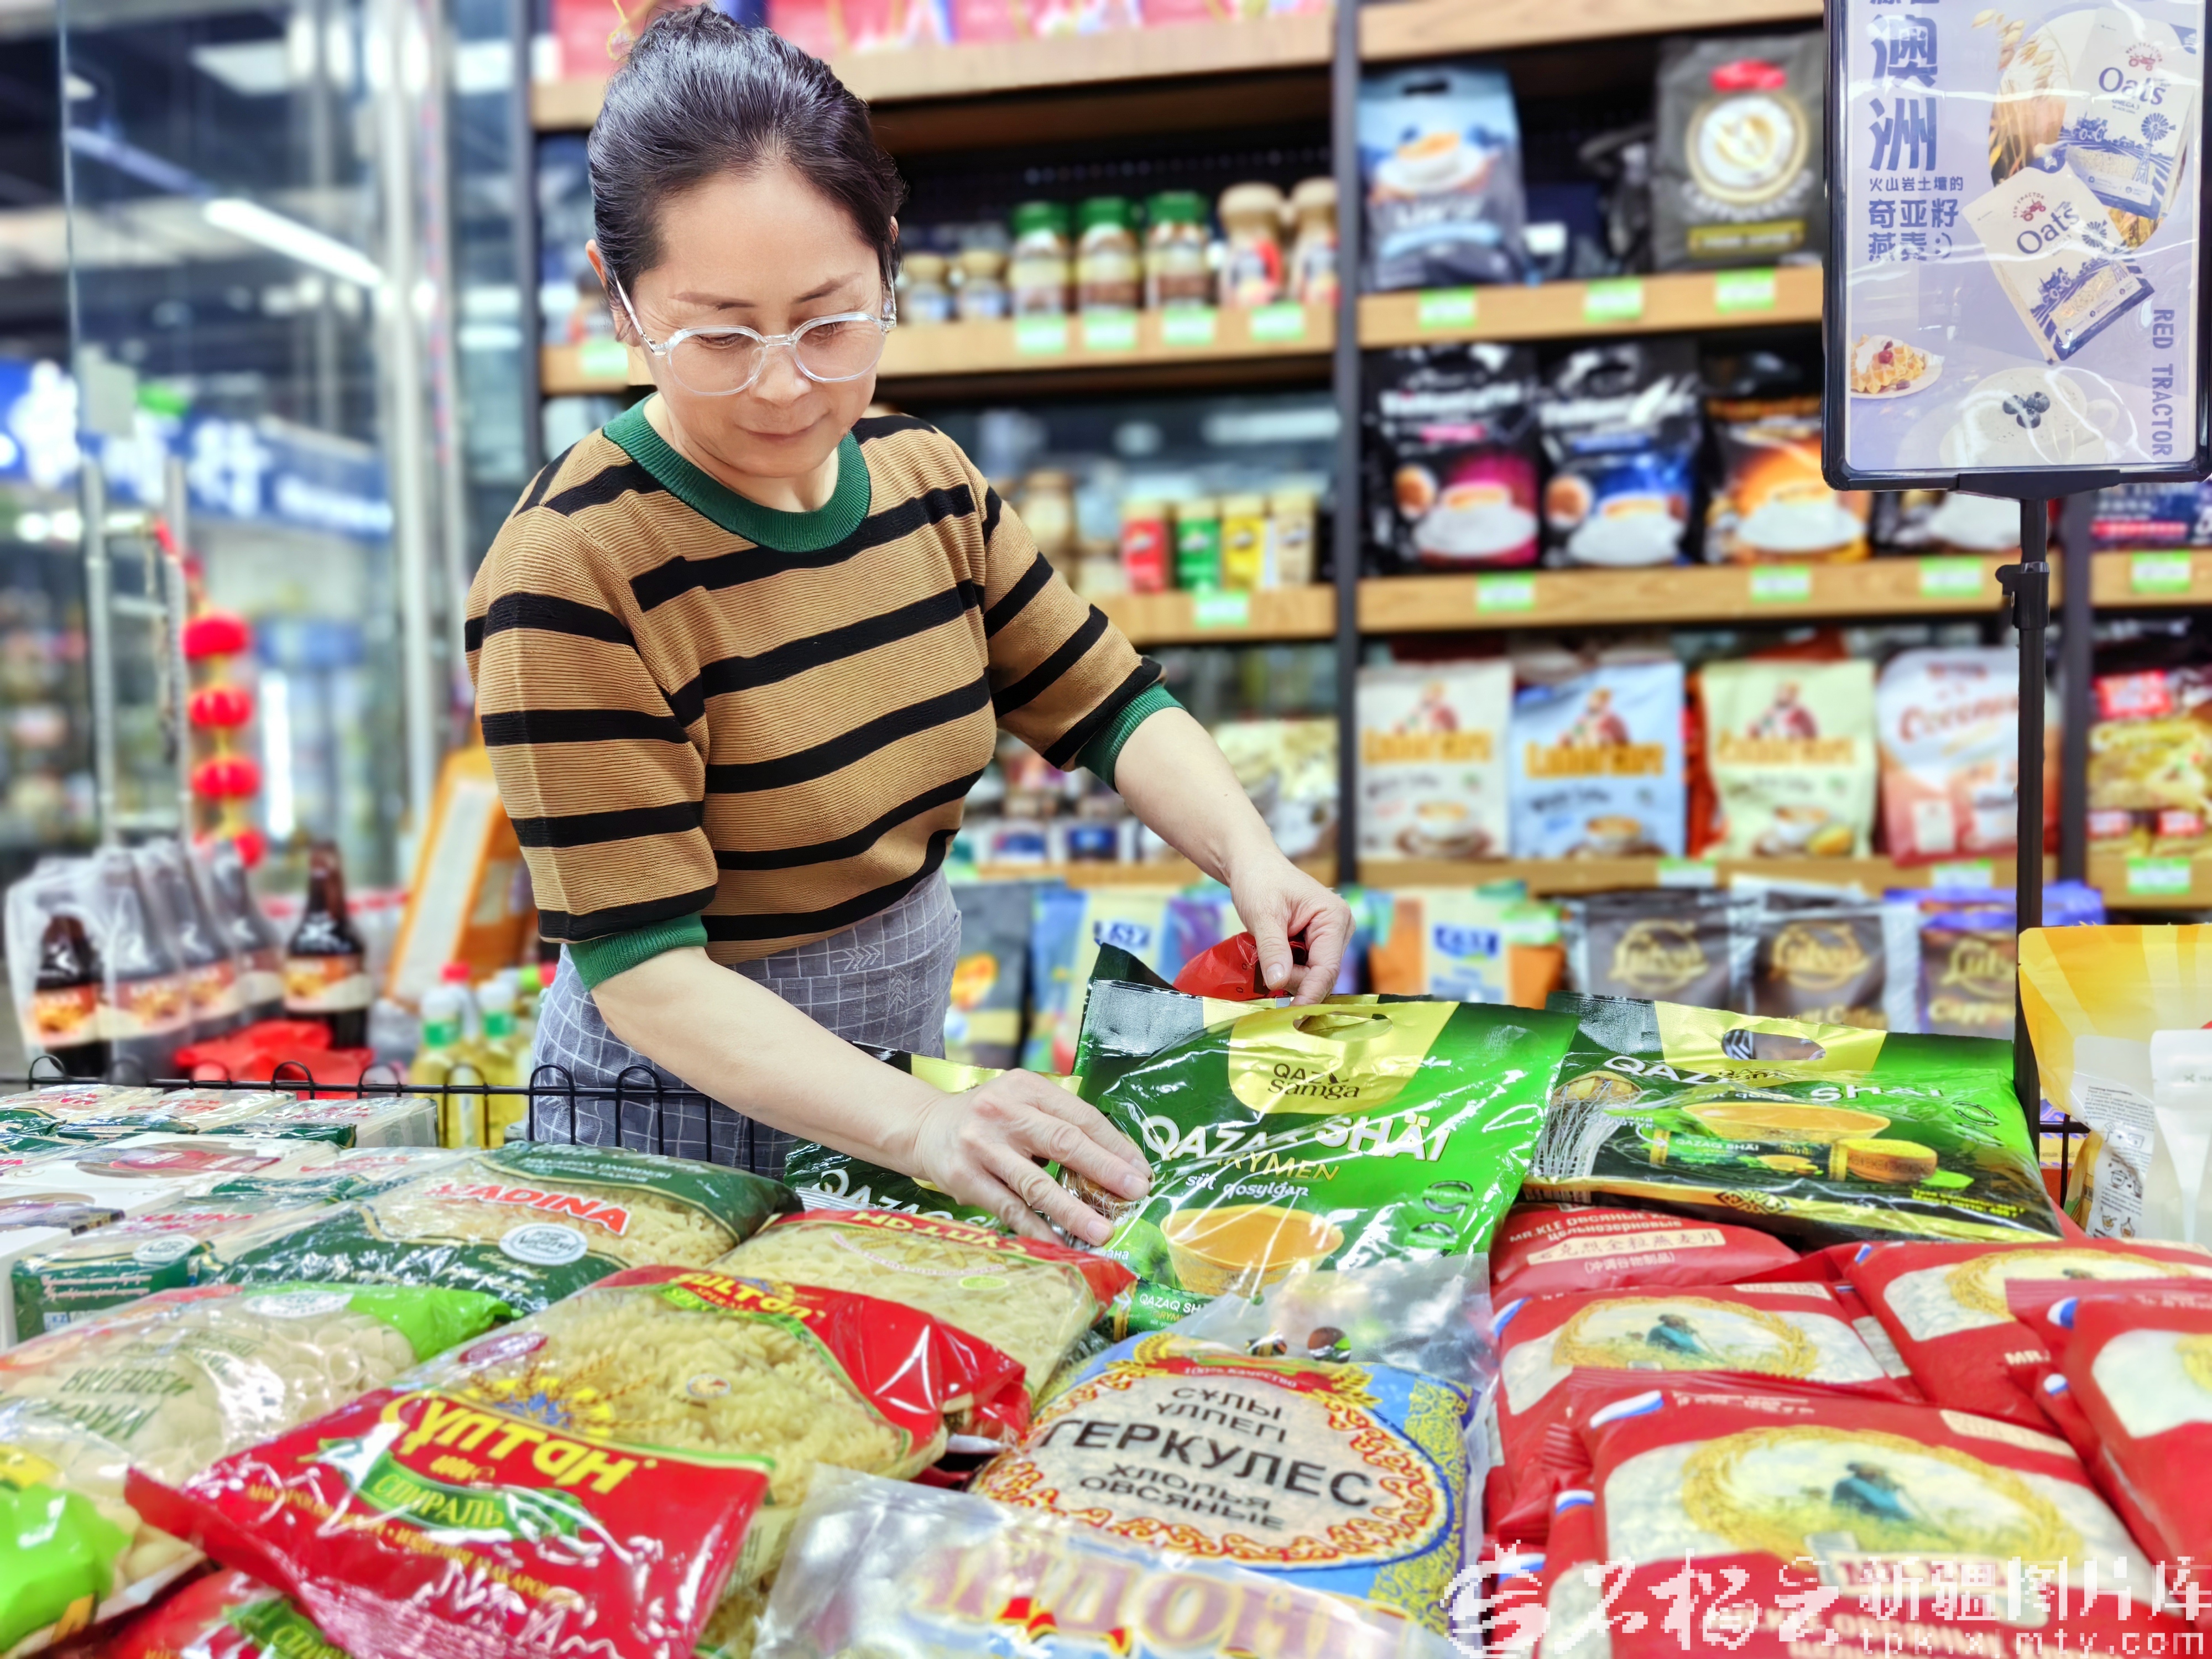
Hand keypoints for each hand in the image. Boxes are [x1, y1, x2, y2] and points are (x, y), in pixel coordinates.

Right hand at [901, 1070, 1150, 1244]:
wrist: (924, 1127)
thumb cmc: (988, 1119)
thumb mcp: (1021, 1102)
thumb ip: (1058, 1122)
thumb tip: (1115, 1162)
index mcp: (1026, 1088)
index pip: (1081, 1117)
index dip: (1115, 1145)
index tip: (1140, 1170)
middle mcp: (1003, 1112)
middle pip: (1064, 1142)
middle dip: (1105, 1170)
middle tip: (1135, 1192)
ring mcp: (982, 1146)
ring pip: (1036, 1183)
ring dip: (1073, 1210)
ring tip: (1102, 1230)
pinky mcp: (965, 1177)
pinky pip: (1009, 1208)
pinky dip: (1037, 1228)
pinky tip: (1059, 1244)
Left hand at [1228, 851, 1354, 1003]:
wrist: (1252, 865)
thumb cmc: (1259, 880)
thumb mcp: (1262, 914)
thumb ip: (1272, 949)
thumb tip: (1279, 984)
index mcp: (1335, 917)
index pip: (1327, 968)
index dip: (1310, 993)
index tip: (1294, 1016)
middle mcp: (1339, 928)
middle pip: (1321, 974)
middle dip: (1292, 979)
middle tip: (1264, 966)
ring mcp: (1329, 937)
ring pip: (1311, 974)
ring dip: (1287, 973)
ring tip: (1265, 953)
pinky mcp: (1316, 943)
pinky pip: (1304, 967)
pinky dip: (1286, 969)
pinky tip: (1272, 959)